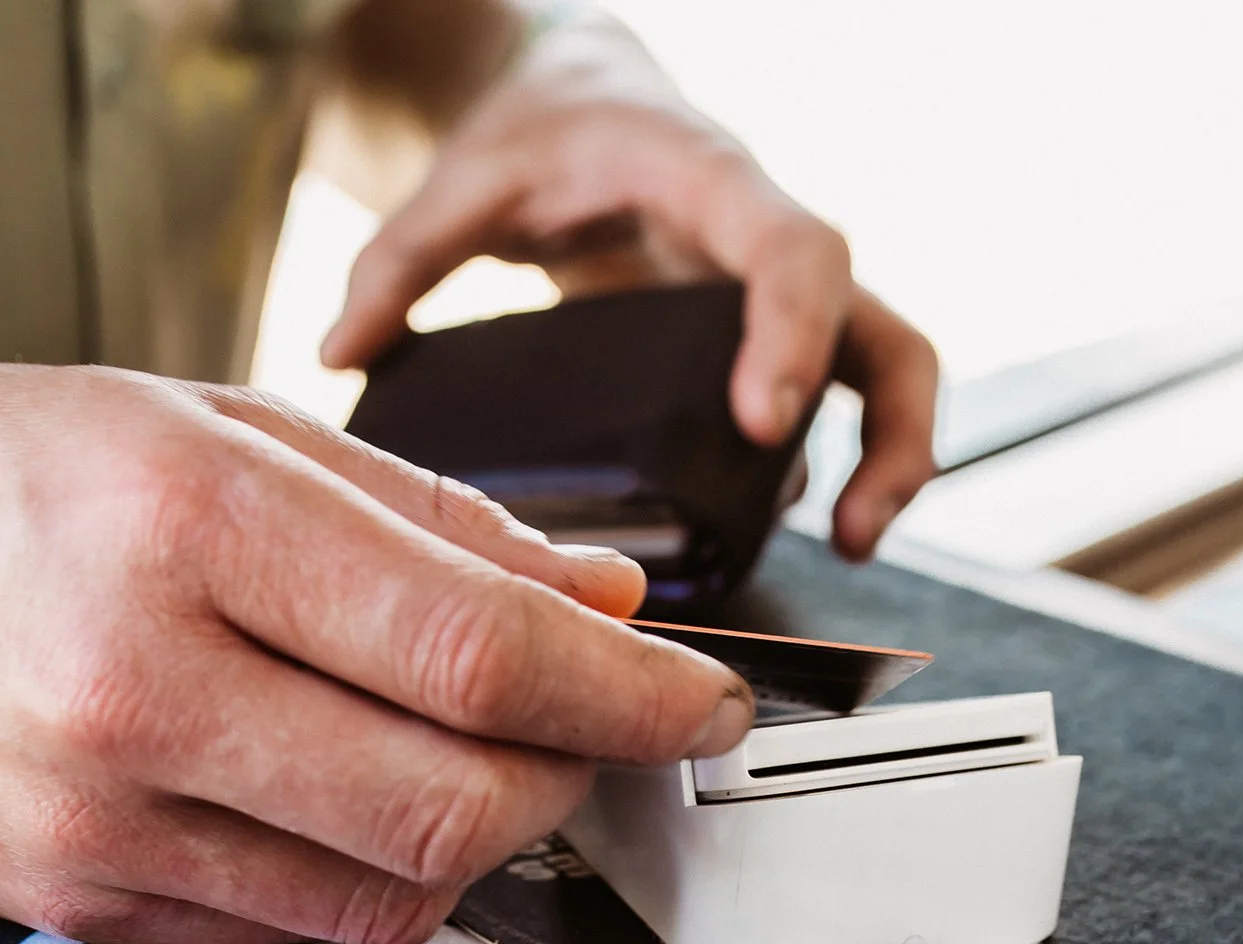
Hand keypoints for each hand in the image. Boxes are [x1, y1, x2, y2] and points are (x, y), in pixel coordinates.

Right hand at [0, 365, 752, 943]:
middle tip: (595, 721)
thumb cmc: (54, 473)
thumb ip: (444, 524)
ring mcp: (92, 813)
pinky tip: (348, 787)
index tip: (710, 701)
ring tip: (469, 744)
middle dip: (575, 771)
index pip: (482, 649)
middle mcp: (132, 682)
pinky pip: (302, 926)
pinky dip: (377, 868)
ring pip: (399, 887)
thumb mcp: (242, 432)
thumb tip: (612, 608)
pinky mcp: (71, 897)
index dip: (633, 692)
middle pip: (461, 799)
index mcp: (190, 522)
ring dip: (488, 829)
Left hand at [319, 16, 936, 561]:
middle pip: (887, 333)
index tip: (762, 419)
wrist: (597, 95)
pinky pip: (836, 402)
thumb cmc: (550, 126)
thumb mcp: (467, 173)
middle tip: (856, 525)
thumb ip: (400, 258)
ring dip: (887, 461)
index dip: (794, 334)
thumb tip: (342, 351)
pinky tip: (784, 522)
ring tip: (849, 541)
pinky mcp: (773, 341)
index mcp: (709, 183)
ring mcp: (783, 301)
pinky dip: (829, 464)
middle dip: (893, 433)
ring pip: (887, 374)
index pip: (792, 252)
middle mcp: (768, 246)